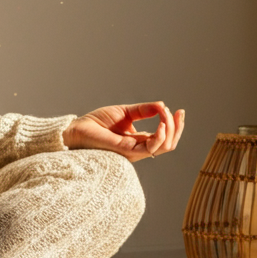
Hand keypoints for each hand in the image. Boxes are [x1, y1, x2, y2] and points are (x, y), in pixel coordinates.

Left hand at [62, 102, 184, 162]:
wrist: (77, 129)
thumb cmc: (97, 123)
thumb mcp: (125, 112)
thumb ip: (144, 110)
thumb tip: (163, 105)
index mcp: (138, 141)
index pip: (164, 138)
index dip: (175, 125)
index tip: (179, 110)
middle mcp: (138, 148)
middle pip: (168, 144)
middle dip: (178, 128)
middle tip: (179, 113)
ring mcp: (134, 151)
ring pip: (163, 147)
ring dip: (171, 130)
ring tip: (168, 115)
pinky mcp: (127, 150)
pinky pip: (150, 147)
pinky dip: (160, 135)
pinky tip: (162, 124)